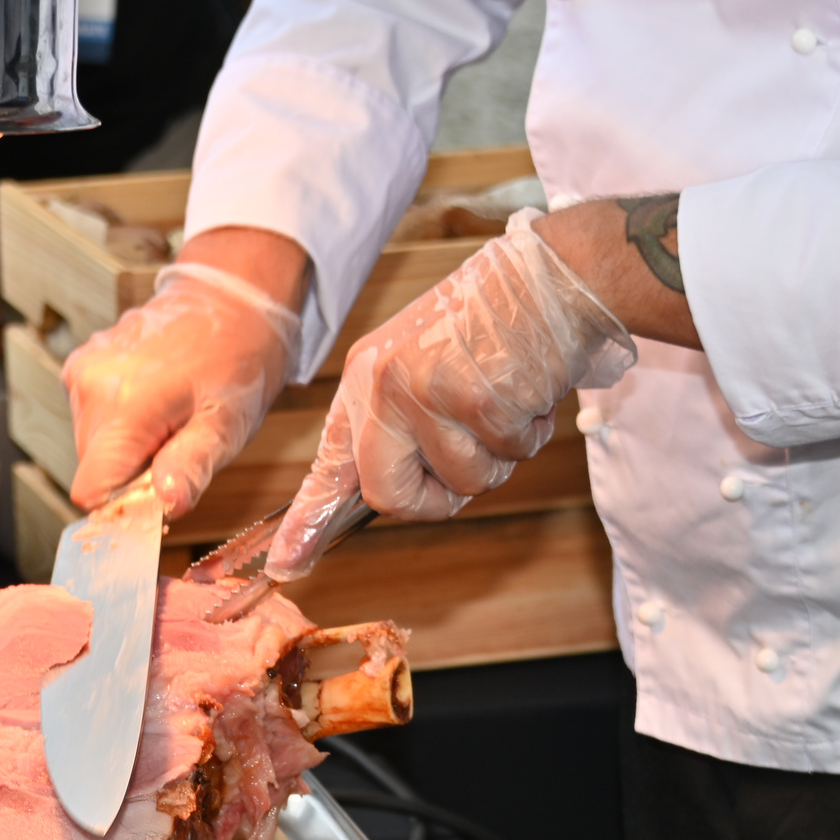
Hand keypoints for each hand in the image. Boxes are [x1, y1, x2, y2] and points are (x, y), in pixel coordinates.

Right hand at [63, 244, 303, 513]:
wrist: (230, 301)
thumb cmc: (238, 361)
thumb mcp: (227, 424)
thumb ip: (192, 466)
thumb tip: (167, 505)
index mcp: (125, 406)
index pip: (90, 489)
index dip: (122, 504)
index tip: (158, 492)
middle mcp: (90, 386)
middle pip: (92, 470)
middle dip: (131, 473)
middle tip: (176, 444)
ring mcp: (81, 371)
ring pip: (92, 447)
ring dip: (128, 448)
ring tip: (168, 418)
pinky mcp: (80, 364)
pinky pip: (91, 418)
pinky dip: (120, 424)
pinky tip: (154, 401)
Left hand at [270, 211, 633, 576]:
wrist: (553, 274)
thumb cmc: (496, 323)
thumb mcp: (426, 365)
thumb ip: (401, 427)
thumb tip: (386, 494)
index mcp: (366, 377)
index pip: (331, 464)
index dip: (309, 521)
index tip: (286, 564)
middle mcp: (383, 386)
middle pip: (391, 495)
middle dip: (437, 498)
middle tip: (469, 459)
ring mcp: (426, 393)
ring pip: (463, 483)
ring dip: (499, 456)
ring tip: (507, 400)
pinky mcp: (475, 400)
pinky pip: (508, 456)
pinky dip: (531, 433)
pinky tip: (530, 389)